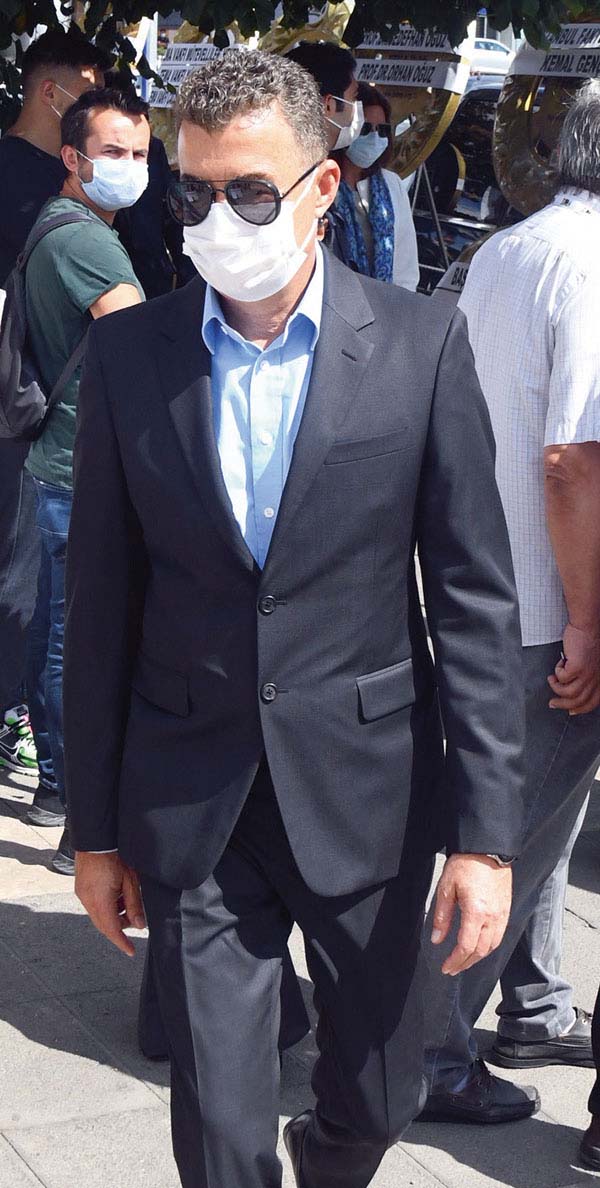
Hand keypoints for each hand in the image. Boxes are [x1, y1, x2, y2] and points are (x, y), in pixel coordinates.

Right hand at [75, 851, 145, 956]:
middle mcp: (87, 900)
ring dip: (114, 914)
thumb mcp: (130, 880)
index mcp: (100, 901)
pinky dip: (107, 905)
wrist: (97, 838)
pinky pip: (94, 904)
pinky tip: (117, 893)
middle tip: (135, 918)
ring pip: (99, 914)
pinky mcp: (81, 887)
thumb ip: (135, 904)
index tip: (130, 951)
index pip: (111, 930)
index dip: (122, 942)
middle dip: (120, 925)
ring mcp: (82, 893)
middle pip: (104, 924)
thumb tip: (140, 924)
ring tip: (128, 899)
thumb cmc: (115, 855)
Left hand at [431, 853, 511, 975]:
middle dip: (465, 963)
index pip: (466, 946)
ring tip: (464, 961)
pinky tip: (479, 947)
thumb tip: (437, 939)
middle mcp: (492, 917)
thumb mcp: (446, 888)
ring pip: (492, 946)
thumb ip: (442, 916)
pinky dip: (488, 947)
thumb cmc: (465, 864)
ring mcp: (502, 915)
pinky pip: (499, 936)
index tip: (445, 967)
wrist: (487, 849)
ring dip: (477, 957)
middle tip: (452, 968)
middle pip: (480, 951)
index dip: (455, 960)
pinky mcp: (506, 910)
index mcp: (476, 912)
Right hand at [548, 623, 599, 714]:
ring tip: (552, 680)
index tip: (569, 711)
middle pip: (578, 701)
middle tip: (552, 703)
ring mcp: (587, 674)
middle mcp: (595, 678)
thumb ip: (586, 677)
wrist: (588, 626)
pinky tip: (559, 665)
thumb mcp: (591, 663)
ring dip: (556, 688)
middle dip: (562, 705)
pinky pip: (562, 678)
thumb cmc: (588, 641)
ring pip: (568, 693)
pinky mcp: (577, 667)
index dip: (579, 709)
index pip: (591, 702)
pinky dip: (557, 673)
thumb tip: (571, 692)